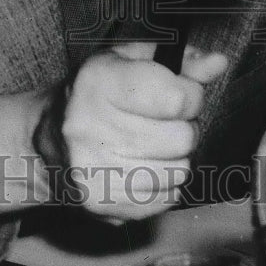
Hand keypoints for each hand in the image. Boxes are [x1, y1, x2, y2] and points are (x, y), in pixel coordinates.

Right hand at [61, 42, 227, 220]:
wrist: (47, 143)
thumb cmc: (95, 94)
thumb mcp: (130, 61)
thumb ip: (178, 61)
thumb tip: (218, 62)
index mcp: (98, 83)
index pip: (177, 98)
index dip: (190, 95)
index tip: (181, 94)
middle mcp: (89, 128)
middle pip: (182, 138)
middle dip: (182, 127)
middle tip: (161, 121)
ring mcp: (94, 172)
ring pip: (180, 170)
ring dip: (175, 157)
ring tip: (151, 143)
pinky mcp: (102, 204)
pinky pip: (167, 197)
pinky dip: (163, 183)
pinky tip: (141, 166)